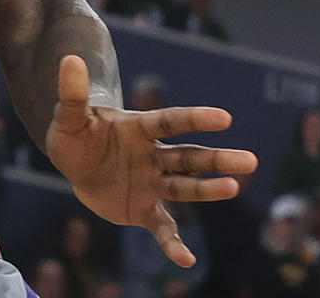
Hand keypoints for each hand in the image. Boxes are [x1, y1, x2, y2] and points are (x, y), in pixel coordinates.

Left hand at [46, 56, 256, 267]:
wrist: (73, 163)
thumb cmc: (75, 133)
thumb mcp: (68, 115)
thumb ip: (72, 92)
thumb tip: (69, 59)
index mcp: (139, 128)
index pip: (171, 122)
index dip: (196, 119)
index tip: (224, 118)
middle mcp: (153, 155)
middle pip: (189, 157)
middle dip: (218, 159)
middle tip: (251, 160)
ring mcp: (152, 182)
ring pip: (185, 187)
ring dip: (209, 189)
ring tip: (234, 188)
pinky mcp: (144, 209)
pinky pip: (163, 227)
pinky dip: (173, 244)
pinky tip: (187, 260)